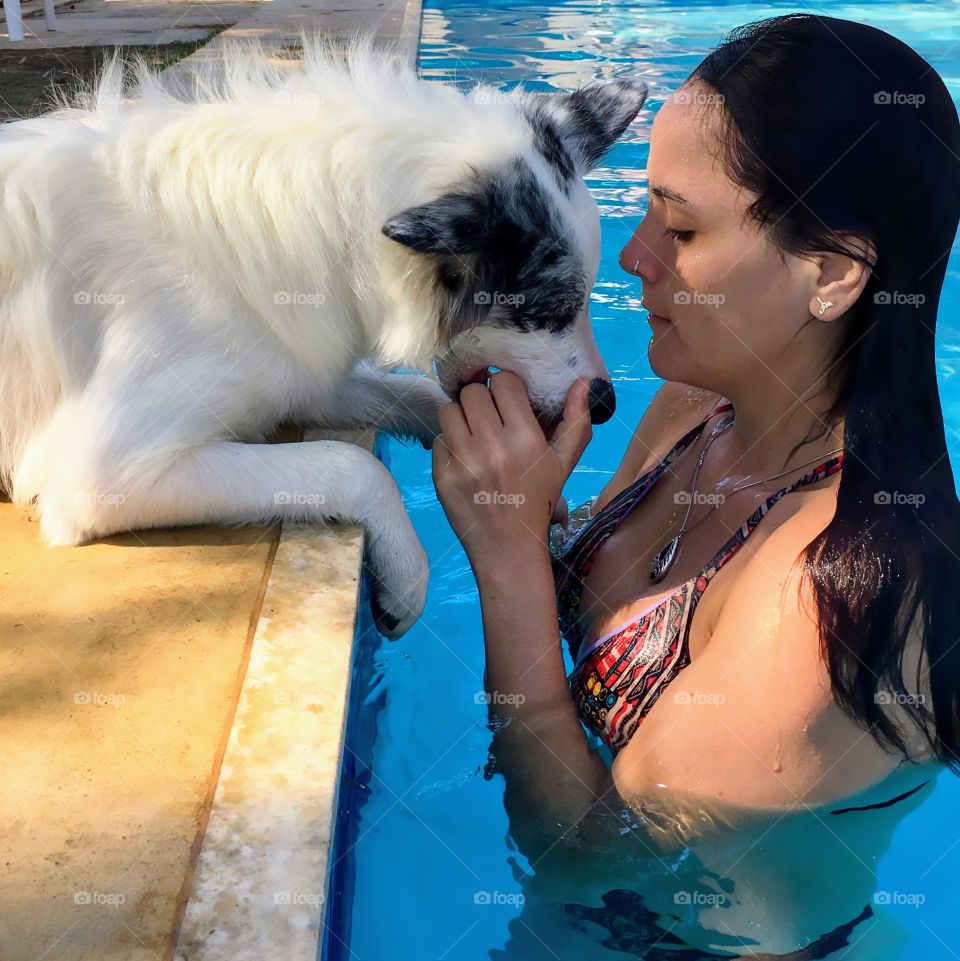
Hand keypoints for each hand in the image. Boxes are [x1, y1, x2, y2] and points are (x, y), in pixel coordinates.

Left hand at [432, 371, 591, 568]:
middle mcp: (491, 446)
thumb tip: (582, 382)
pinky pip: (439, 439)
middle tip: (488, 416)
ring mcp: (463, 461)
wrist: (508, 547)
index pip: (502, 383)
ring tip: (473, 433)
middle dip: (481, 399)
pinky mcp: (441, 475)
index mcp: (524, 438)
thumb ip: (576, 421)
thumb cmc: (538, 500)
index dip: (505, 388)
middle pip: (472, 392)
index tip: (508, 400)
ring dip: (460, 417)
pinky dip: (449, 444)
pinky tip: (464, 458)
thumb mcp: (564, 463)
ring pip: (449, 410)